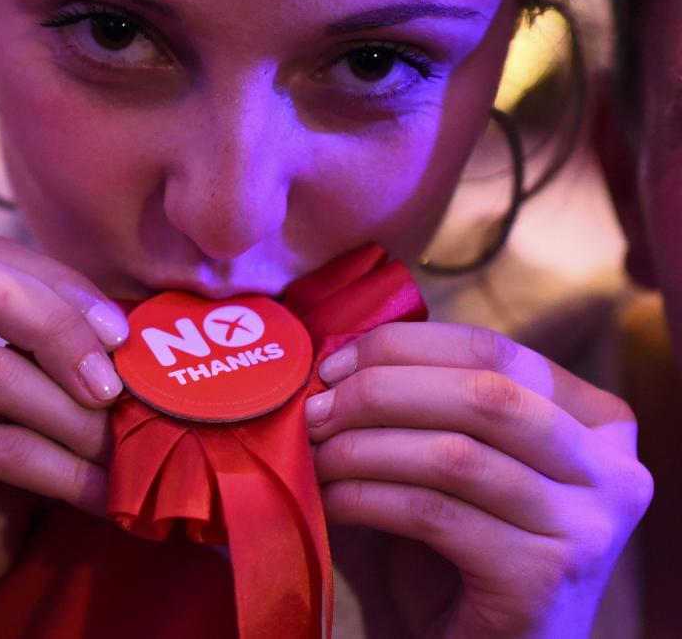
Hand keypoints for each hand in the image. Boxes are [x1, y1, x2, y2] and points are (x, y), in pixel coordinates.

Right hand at [0, 237, 128, 638]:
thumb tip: (132, 342)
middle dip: (64, 327)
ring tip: (119, 454)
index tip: (121, 335)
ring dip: (77, 419)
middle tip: (116, 385)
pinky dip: (64, 470)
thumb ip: (39, 368)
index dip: (62, 286)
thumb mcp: (3, 416)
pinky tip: (98, 495)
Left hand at [306, 322, 652, 638]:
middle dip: (380, 392)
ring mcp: (588, 526)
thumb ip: (419, 404)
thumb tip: (336, 356)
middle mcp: (611, 467)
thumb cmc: (454, 550)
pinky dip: (367, 499)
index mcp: (594, 419)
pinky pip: (435, 513)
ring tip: (315, 456)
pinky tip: (331, 501)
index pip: (494, 349)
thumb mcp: (449, 460)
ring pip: (455, 454)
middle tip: (315, 410)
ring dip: (363, 448)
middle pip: (482, 393)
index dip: (402, 347)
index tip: (333, 365)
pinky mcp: (546, 578)